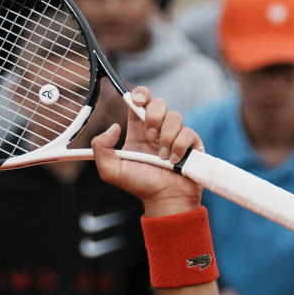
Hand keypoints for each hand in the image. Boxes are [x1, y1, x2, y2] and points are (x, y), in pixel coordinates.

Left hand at [91, 86, 202, 216]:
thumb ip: (101, 148)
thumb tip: (113, 127)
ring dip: (166, 137)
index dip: (140, 95)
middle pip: (158, 103)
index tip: (137, 100)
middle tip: (150, 136)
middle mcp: (157, 130)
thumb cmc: (139, 186)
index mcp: (138, 132)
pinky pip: (188, 132)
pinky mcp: (192, 142)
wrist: (165, 199)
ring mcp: (175, 136)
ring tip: (162, 158)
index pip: (139, 103)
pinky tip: (174, 161)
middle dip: (154, 116)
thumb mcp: (111, 170)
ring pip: (175, 116)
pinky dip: (179, 147)